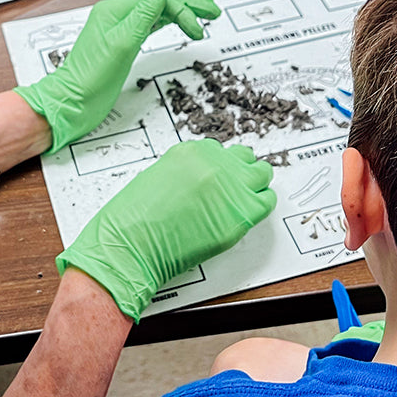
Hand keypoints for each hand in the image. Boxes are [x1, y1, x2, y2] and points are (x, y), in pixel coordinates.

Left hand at [13, 0, 219, 152]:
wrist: (71, 103)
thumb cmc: (91, 78)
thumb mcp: (122, 44)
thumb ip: (144, 14)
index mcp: (115, 11)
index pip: (158, 0)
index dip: (183, 11)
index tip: (200, 31)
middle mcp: (117, 16)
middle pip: (159, 3)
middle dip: (188, 5)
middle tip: (213, 10)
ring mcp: (119, 30)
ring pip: (156, 14)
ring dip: (181, 13)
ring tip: (204, 15)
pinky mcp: (121, 44)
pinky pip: (149, 26)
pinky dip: (168, 23)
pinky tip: (178, 24)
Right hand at [58, 139, 276, 320]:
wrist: (130, 245)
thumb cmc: (133, 219)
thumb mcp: (156, 178)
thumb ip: (184, 174)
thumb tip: (198, 182)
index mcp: (191, 152)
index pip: (220, 151)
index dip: (220, 166)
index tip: (219, 177)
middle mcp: (213, 164)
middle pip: (244, 158)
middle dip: (240, 171)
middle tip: (235, 188)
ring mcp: (230, 187)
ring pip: (261, 173)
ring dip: (254, 184)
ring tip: (244, 199)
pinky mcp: (240, 214)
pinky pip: (266, 201)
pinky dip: (260, 205)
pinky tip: (248, 214)